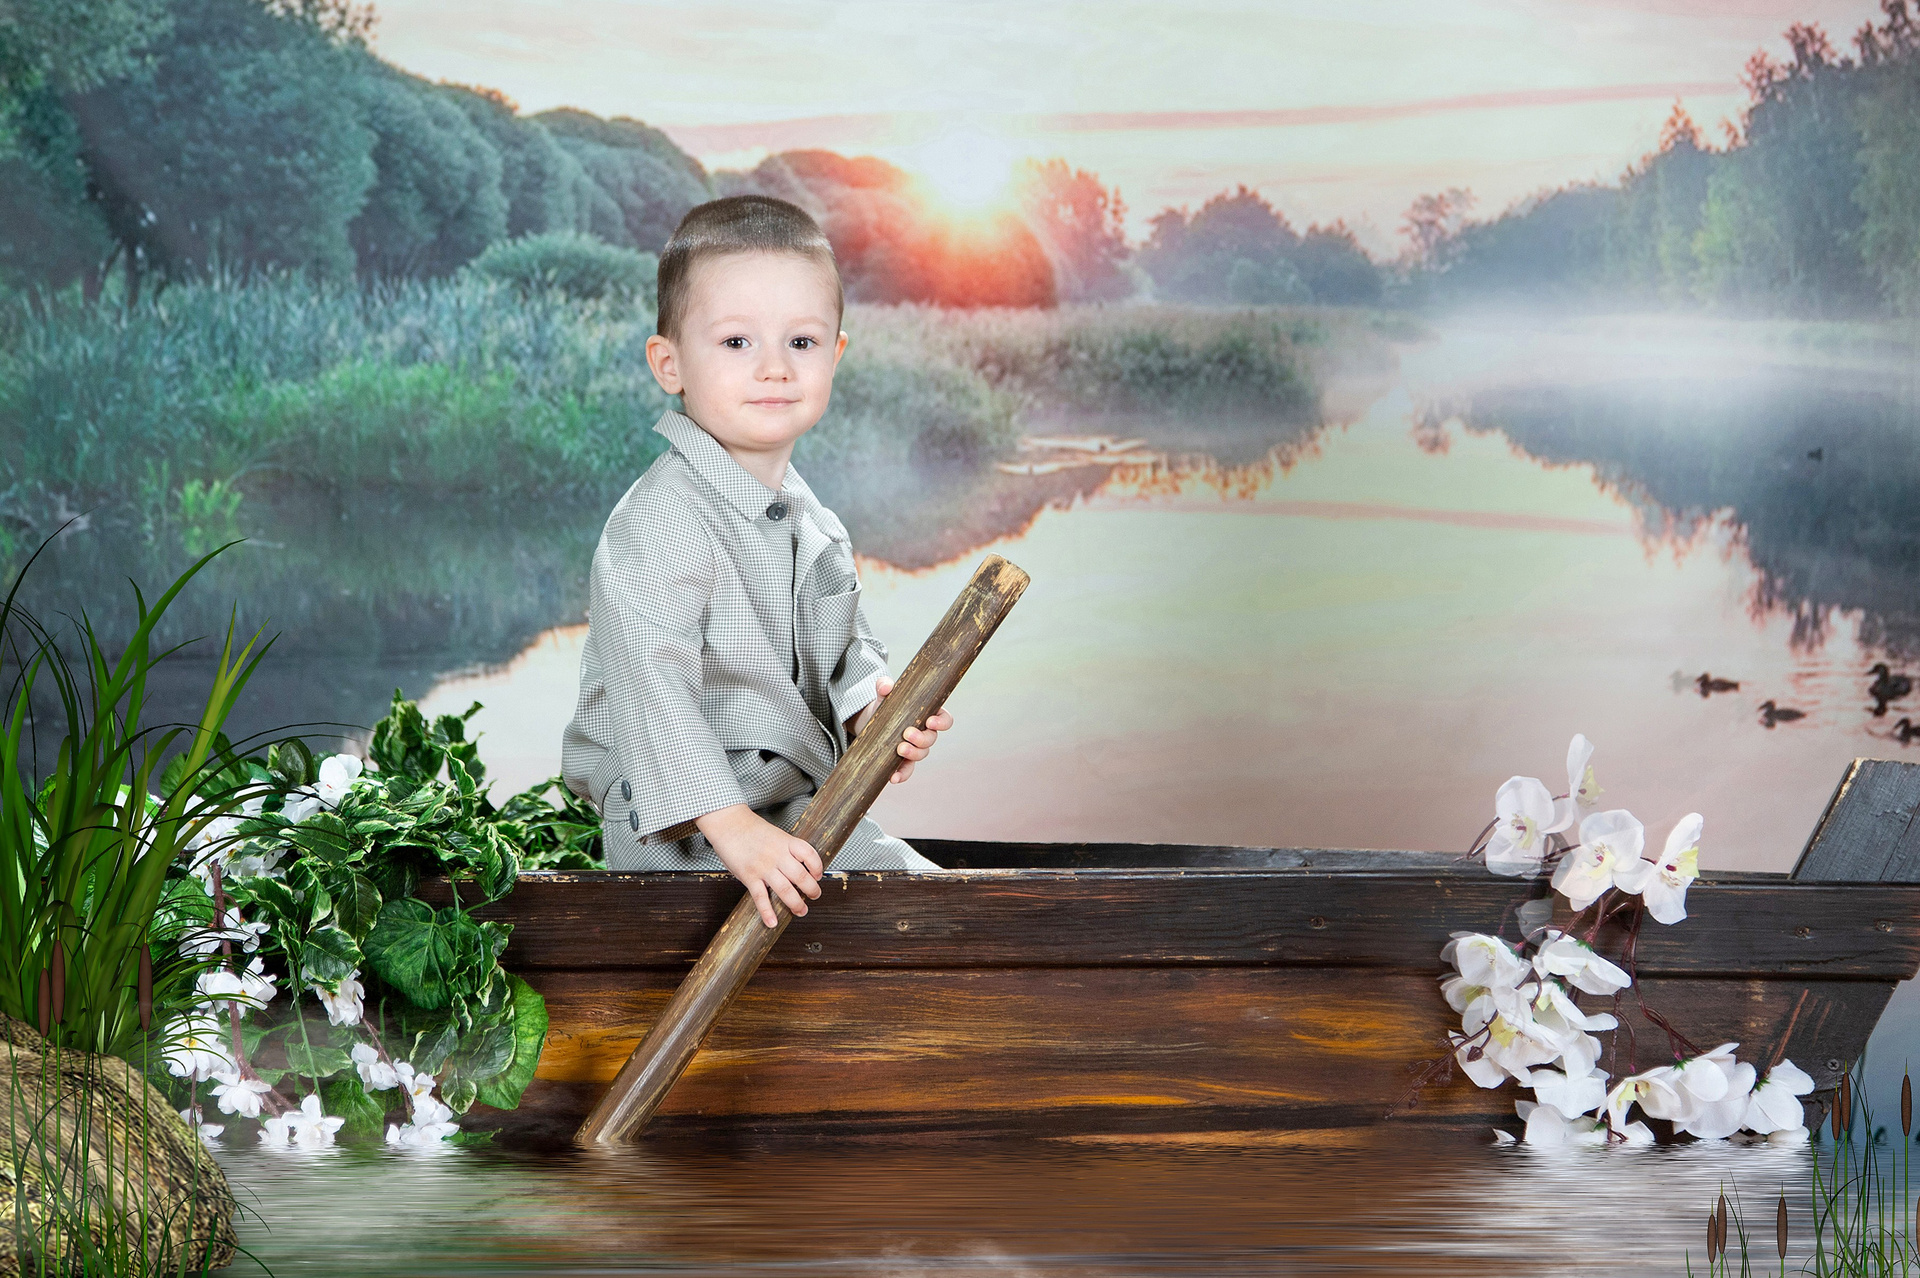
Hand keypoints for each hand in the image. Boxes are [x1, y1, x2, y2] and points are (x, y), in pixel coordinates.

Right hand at [695, 804, 822, 927]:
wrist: (728, 824)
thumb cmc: (750, 830)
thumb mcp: (775, 834)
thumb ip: (786, 850)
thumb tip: (796, 867)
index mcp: (786, 842)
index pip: (810, 854)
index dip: (817, 867)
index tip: (818, 876)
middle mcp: (777, 855)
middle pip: (801, 876)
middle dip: (812, 890)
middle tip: (814, 896)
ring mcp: (763, 866)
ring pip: (785, 889)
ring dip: (796, 903)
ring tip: (801, 910)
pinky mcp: (749, 876)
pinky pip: (760, 897)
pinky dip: (767, 912)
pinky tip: (772, 921)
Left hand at [850, 676, 953, 784]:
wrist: (869, 721)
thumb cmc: (885, 705)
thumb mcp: (884, 695)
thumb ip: (884, 686)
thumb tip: (885, 686)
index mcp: (928, 714)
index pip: (945, 719)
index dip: (942, 723)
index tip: (930, 721)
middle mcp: (925, 733)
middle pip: (932, 739)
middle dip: (922, 739)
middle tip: (907, 734)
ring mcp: (915, 748)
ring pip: (922, 754)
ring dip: (913, 753)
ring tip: (899, 749)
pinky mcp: (902, 760)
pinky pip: (906, 770)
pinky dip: (902, 774)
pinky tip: (892, 777)